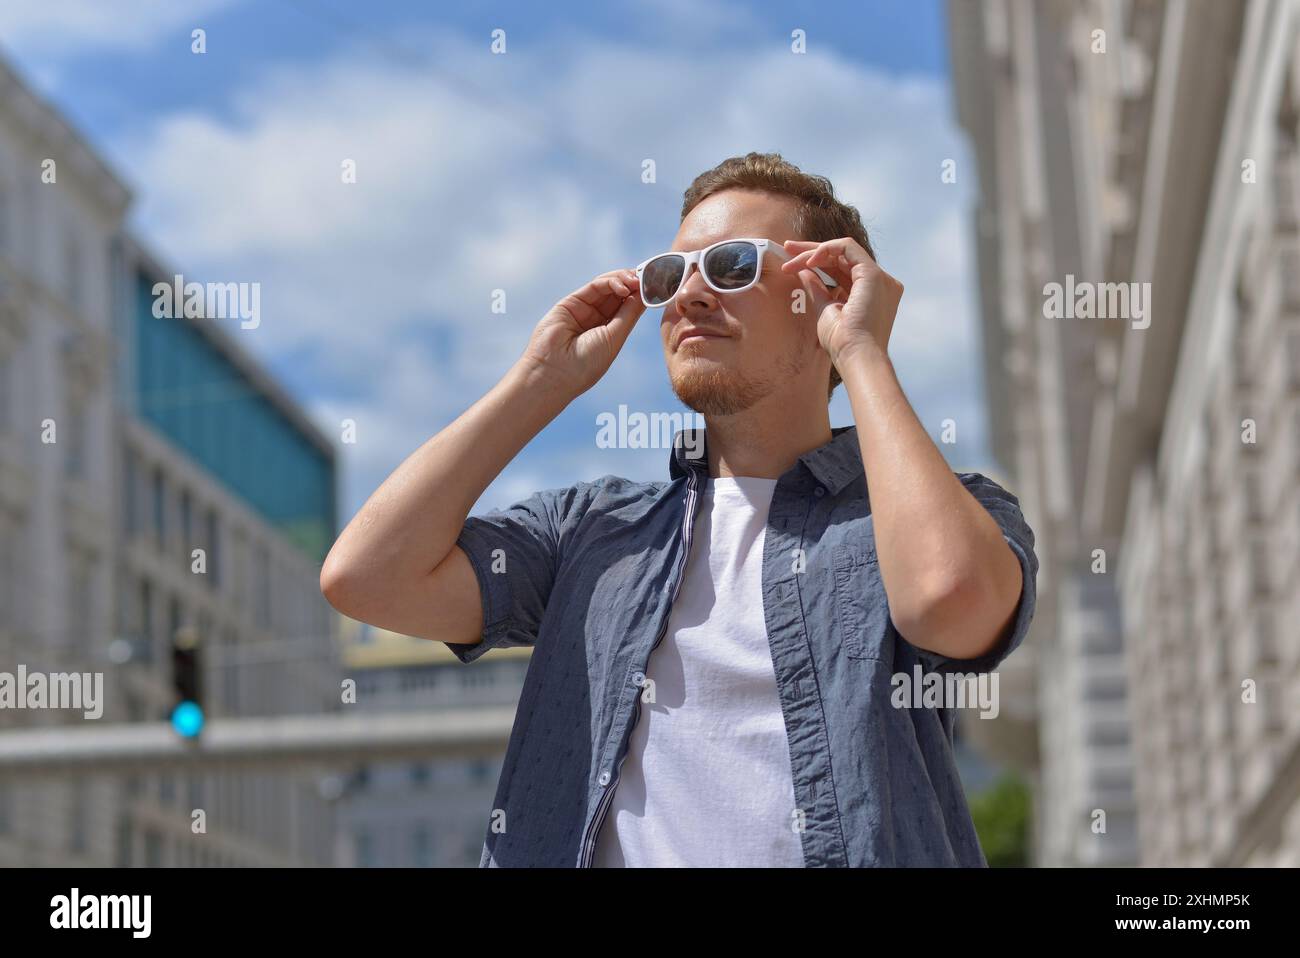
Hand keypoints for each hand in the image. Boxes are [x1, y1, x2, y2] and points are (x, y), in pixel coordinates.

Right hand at [520, 268, 645, 396]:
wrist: (554, 372)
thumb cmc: (585, 364)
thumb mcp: (615, 337)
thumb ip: (629, 314)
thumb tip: (646, 294)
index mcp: (609, 332)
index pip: (628, 307)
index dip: (641, 295)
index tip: (658, 287)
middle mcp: (596, 320)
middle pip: (619, 294)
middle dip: (635, 284)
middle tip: (649, 279)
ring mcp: (583, 310)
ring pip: (607, 287)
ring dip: (624, 280)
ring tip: (636, 281)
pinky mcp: (571, 302)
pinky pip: (594, 287)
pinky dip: (610, 282)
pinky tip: (623, 285)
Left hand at [780, 238, 902, 363]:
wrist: (856, 356)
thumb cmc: (842, 343)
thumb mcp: (826, 310)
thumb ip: (818, 289)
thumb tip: (805, 272)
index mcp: (871, 294)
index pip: (842, 269)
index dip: (818, 262)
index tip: (792, 264)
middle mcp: (879, 283)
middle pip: (842, 257)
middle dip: (812, 251)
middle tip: (787, 248)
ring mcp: (879, 278)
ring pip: (843, 250)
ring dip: (814, 251)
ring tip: (790, 258)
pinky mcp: (873, 274)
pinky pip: (847, 247)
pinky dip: (826, 249)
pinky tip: (809, 261)